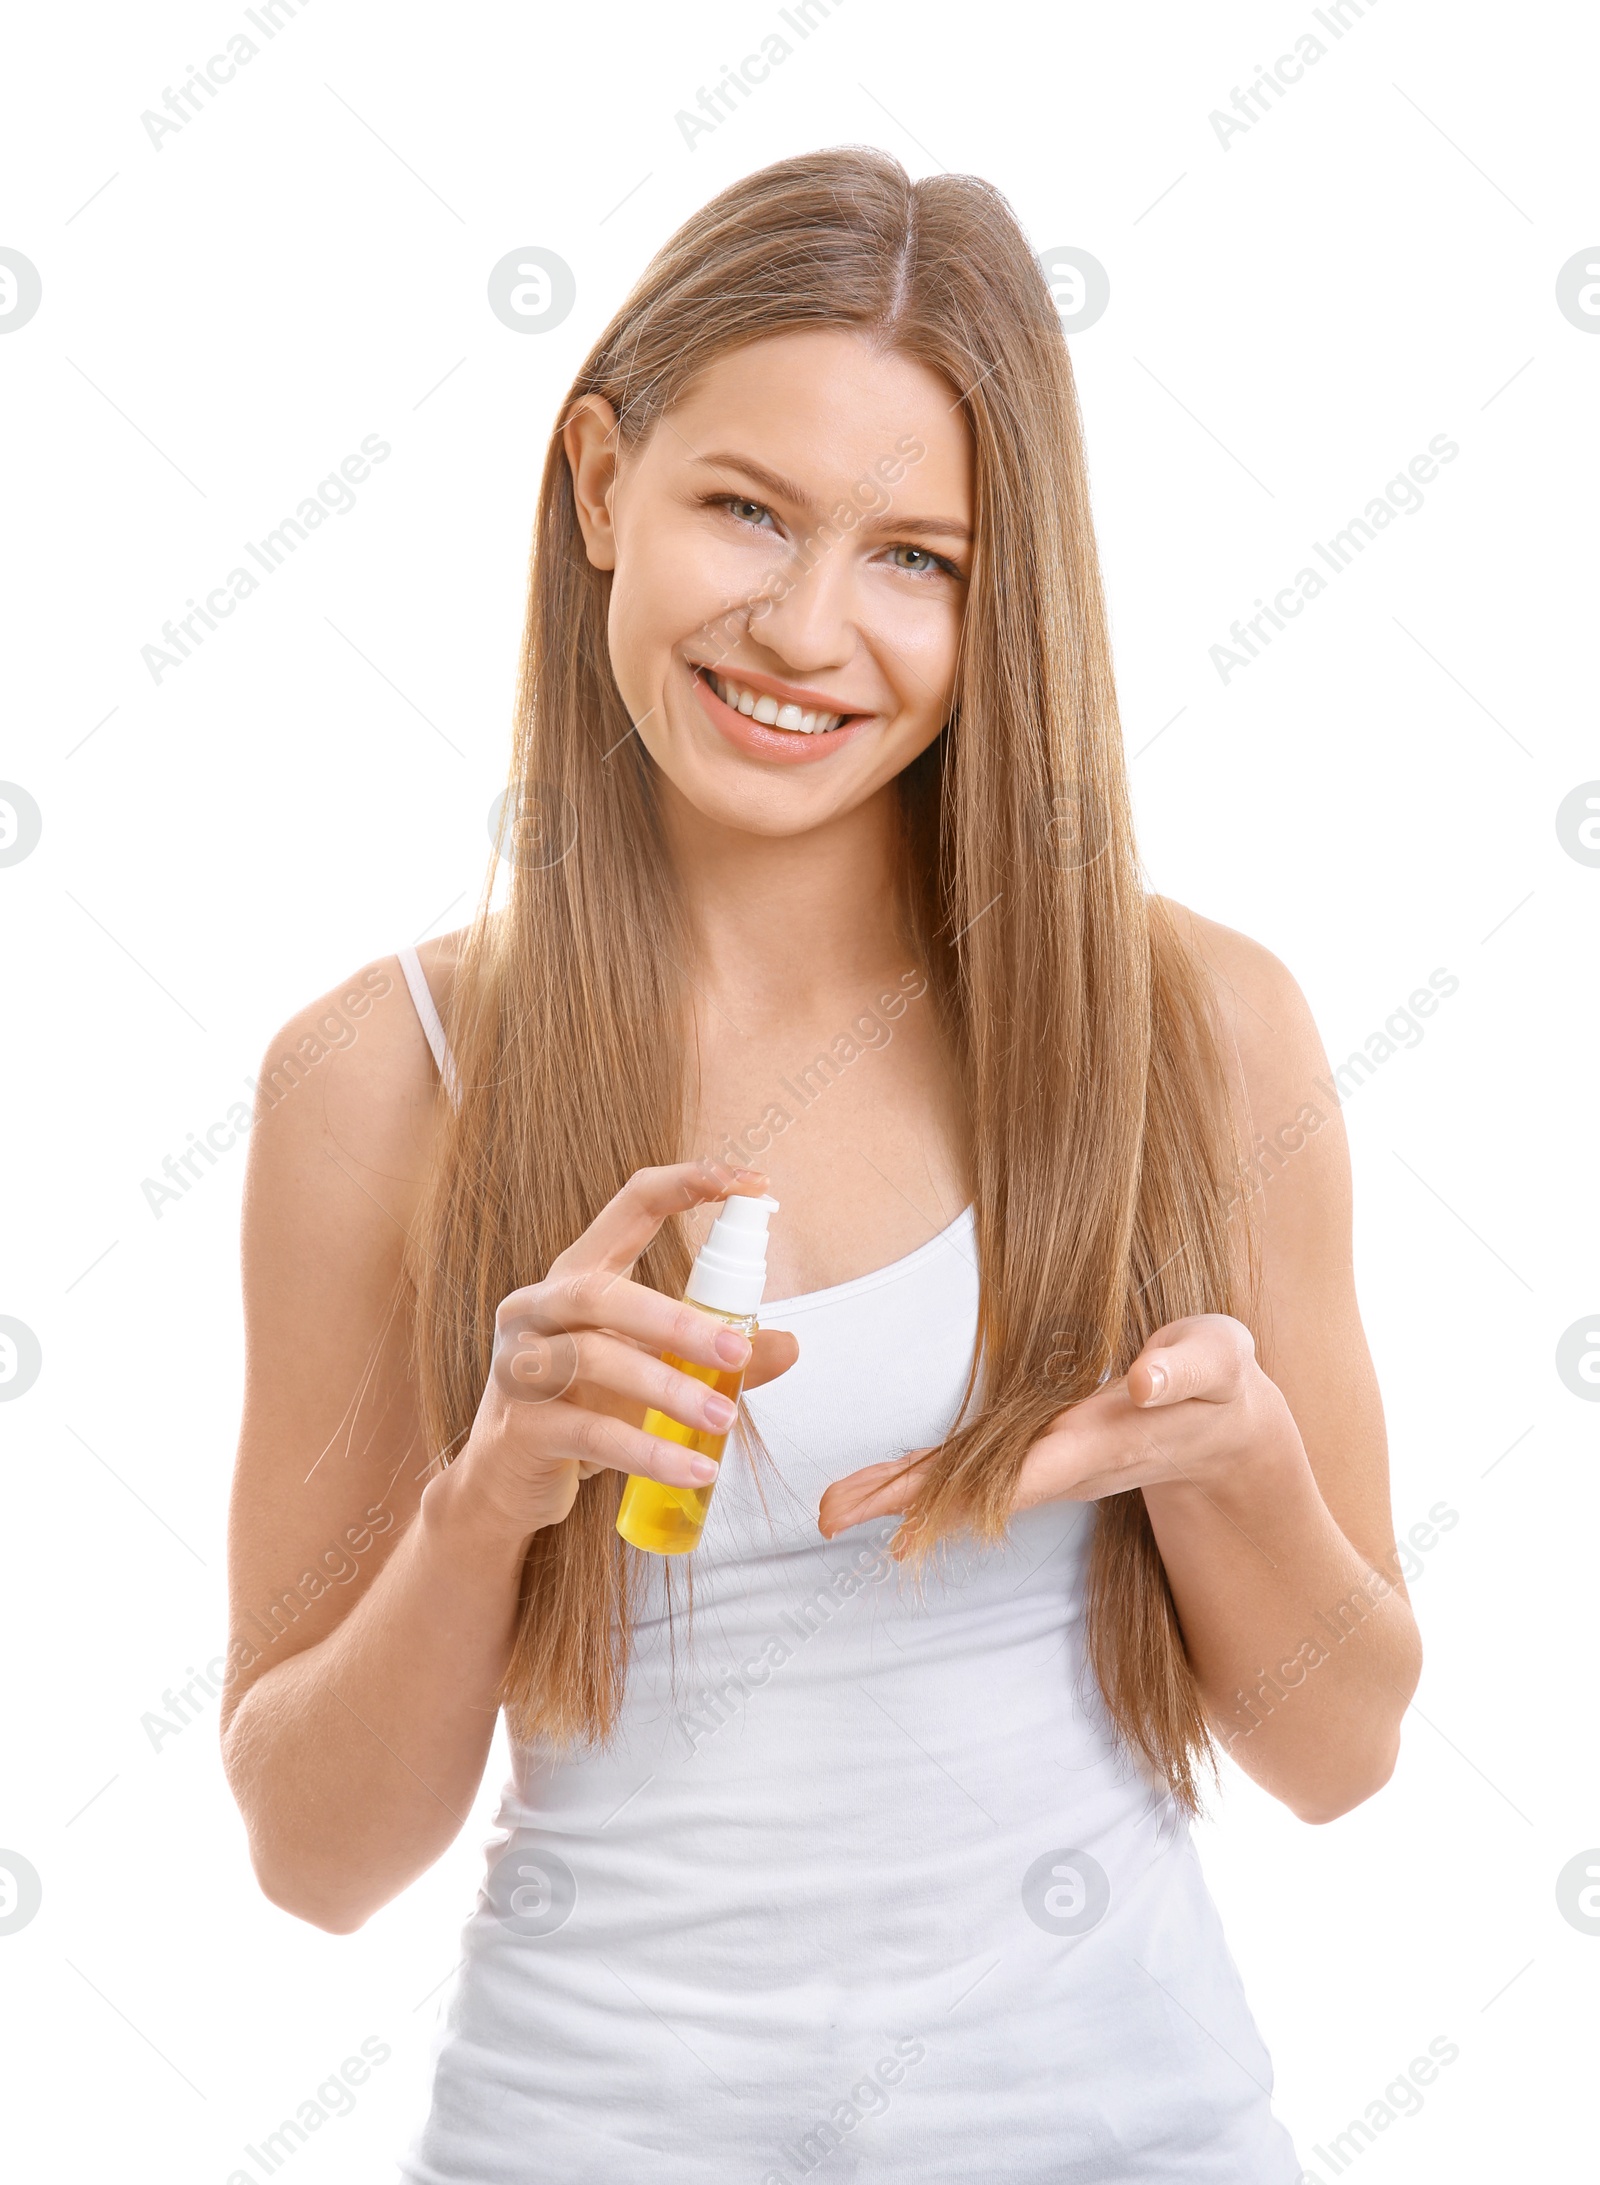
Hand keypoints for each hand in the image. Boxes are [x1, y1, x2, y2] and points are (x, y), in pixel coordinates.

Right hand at [432, 1161, 799, 1547]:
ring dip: (667, 1390)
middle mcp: (538, 1306)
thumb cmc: (585, 1408)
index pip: (631, 1204)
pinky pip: (589, 1433)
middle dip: (676, 1321)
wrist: (508, 1483)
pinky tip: (695, 1470)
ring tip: (725, 1420)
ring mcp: (518, 1364)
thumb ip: (713, 1356)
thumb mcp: (652, 1372)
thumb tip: (788, 1346)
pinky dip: (648, 1452)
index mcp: (578, 1274)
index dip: (689, 1183)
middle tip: (737, 1351)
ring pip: (592, 1360)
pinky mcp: (518, 1426)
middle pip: (600, 1292)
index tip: (752, 1182)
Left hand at [817, 1313, 1299, 1547]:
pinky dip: (917, 1480)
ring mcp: (1043, 1466)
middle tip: (833, 1514)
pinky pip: (967, 1471)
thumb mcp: (1221, 1359)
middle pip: (974, 1487)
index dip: (971, 1488)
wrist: (1222, 1434)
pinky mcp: (1034, 1456)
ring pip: (962, 1485)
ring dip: (897, 1495)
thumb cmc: (1218, 1383)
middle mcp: (1061, 1464)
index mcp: (1101, 1439)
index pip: (1028, 1468)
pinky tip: (868, 1491)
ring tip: (831, 1508)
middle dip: (906, 1501)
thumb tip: (1143, 1381)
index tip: (916, 1513)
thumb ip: (1187, 1368)